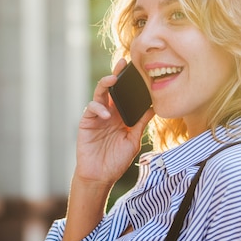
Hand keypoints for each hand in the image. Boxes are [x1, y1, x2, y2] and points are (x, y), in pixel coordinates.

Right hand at [75, 59, 154, 188]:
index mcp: (121, 115)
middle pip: (112, 89)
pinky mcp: (86, 122)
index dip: (130, 82)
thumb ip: (141, 123)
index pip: (126, 94)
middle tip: (123, 64)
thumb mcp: (134, 140)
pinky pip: (91, 108)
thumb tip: (154, 107)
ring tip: (113, 80)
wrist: (100, 176)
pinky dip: (99, 108)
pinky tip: (106, 114)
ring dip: (105, 84)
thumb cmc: (117, 160)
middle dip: (116, 75)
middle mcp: (109, 112)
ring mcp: (97, 116)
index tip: (138, 69)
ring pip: (100, 93)